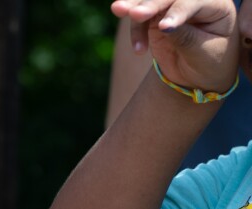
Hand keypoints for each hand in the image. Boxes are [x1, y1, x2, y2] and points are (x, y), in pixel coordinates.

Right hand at [111, 0, 237, 90]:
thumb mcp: (203, 54)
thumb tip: (163, 26)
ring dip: (134, 5)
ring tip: (118, 9)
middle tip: (135, 14)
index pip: (194, 2)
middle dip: (151, 4)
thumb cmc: (209, 63)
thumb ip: (185, 38)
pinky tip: (138, 50)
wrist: (198, 75)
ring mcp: (173, 6)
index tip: (163, 28)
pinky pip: (139, 16)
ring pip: (151, 0)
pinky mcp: (155, 16)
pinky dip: (134, 29)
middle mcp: (194, 0)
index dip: (178, 12)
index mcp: (216, 5)